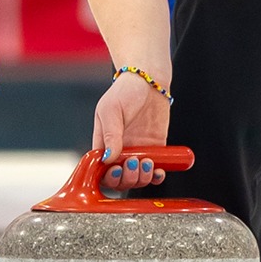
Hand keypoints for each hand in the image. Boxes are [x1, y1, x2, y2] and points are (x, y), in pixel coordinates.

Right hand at [92, 70, 172, 192]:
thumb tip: (108, 159)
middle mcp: (120, 152)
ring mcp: (138, 151)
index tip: (117, 169)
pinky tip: (159, 172)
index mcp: (103, 145)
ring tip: (147, 162)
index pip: (100, 172)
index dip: (108, 177)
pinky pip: (155, 170)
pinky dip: (157, 176)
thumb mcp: (111, 110)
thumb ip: (110, 135)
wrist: (149, 81)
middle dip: (127, 179)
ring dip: (142, 178)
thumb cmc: (124, 92)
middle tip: (134, 163)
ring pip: (137, 178)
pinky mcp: (155, 148)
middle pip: (120, 180)